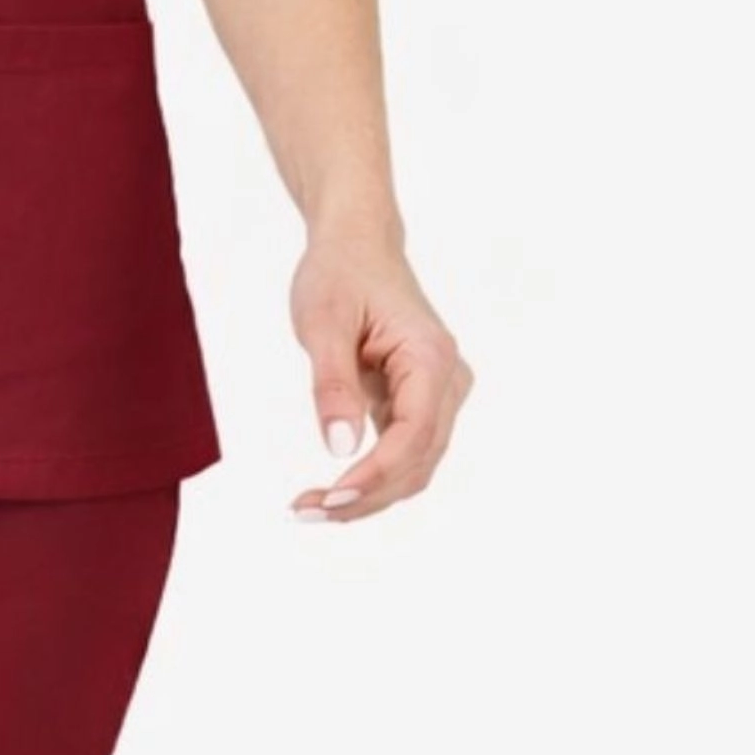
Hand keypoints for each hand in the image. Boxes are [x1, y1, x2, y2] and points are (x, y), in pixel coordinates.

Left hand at [285, 229, 472, 523]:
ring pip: (413, 466)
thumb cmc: (340, 273)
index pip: (414, 434)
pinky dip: (371, 476)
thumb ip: (333, 384)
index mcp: (432, 358)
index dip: (376, 475)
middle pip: (417, 462)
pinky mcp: (421, 403)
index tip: (331, 496)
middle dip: (367, 496)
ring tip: (311, 506)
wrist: (356, 243)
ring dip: (369, 495)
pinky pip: (402, 452)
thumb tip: (341, 450)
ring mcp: (439, 395)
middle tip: (306, 511)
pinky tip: (331, 489)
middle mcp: (448, 382)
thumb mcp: (323, 321)